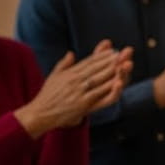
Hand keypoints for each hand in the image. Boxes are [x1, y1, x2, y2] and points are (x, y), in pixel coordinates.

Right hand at [15, 40, 129, 135]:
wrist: (39, 113)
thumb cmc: (47, 96)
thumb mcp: (54, 77)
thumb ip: (63, 64)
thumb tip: (71, 53)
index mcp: (69, 73)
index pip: (88, 62)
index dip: (102, 56)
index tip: (113, 50)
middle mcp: (74, 80)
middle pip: (96, 68)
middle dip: (111, 60)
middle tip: (124, 53)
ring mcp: (79, 92)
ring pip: (99, 79)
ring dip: (113, 71)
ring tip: (125, 64)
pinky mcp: (82, 103)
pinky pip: (99, 94)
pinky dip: (109, 88)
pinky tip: (118, 82)